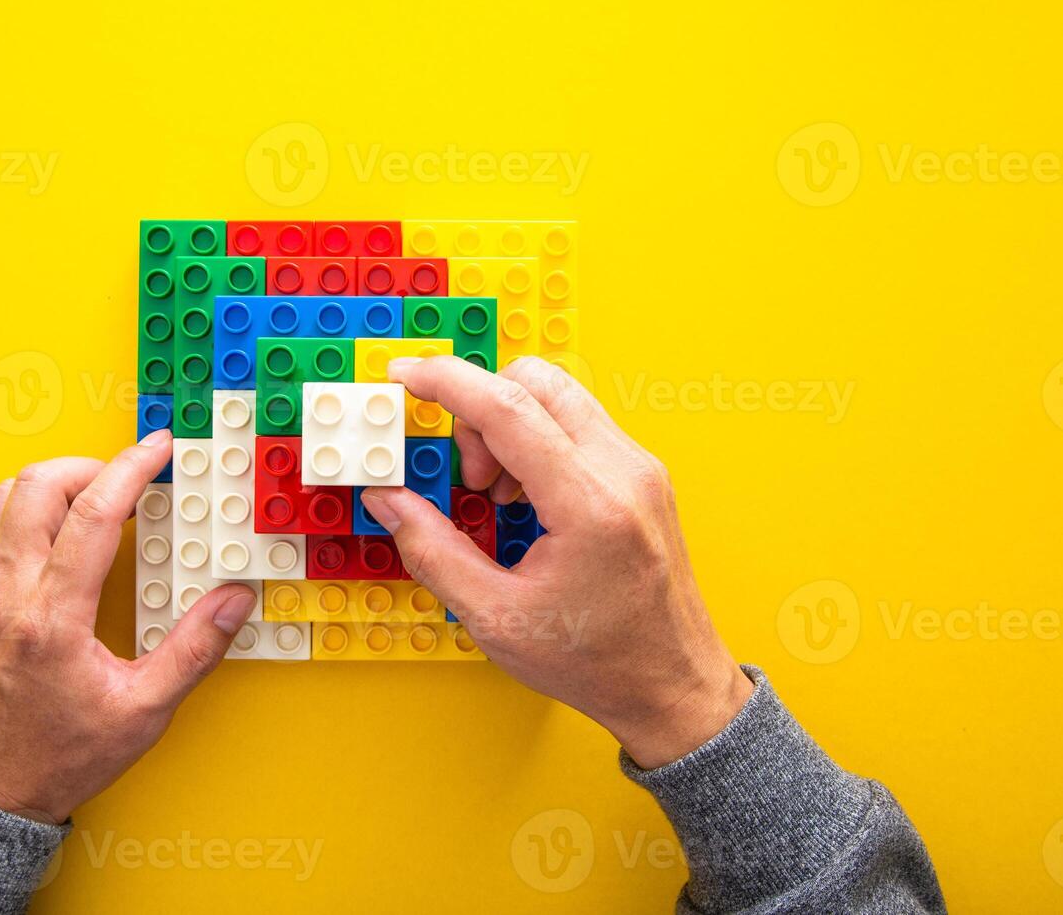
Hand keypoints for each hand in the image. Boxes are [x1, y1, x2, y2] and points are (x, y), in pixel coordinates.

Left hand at [0, 431, 256, 822]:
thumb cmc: (61, 759)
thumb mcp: (143, 713)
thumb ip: (194, 650)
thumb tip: (233, 600)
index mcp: (52, 620)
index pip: (93, 515)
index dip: (131, 470)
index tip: (158, 450)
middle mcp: (5, 598)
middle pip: (37, 487)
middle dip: (89, 467)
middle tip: (126, 480)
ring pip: (1, 499)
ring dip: (50, 487)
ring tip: (91, 503)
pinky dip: (12, 513)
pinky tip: (44, 534)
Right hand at [359, 357, 753, 768]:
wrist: (673, 685)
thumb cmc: (598, 662)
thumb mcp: (496, 618)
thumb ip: (433, 551)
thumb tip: (389, 500)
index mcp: (590, 506)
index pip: (509, 407)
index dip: (446, 382)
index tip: (405, 375)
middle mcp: (623, 471)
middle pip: (536, 381)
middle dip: (480, 409)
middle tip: (467, 475)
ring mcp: (639, 467)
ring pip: (558, 394)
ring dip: (509, 424)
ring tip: (497, 494)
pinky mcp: (641, 473)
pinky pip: (578, 422)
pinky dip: (537, 439)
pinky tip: (526, 497)